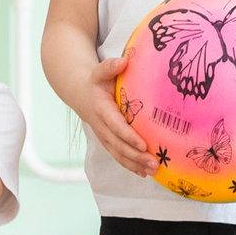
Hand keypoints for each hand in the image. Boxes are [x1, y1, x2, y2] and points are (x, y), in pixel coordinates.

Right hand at [78, 53, 157, 176]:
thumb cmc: (96, 80)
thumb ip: (110, 66)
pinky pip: (118, 156)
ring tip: (153, 170)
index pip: (116, 125)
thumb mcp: (100, 70)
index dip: (128, 136)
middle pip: (119, 145)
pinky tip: (145, 173)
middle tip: (154, 162)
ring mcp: (104, 136)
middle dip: (136, 156)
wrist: (80, 93)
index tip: (143, 144)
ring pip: (118, 153)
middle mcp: (101, 126)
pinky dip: (130, 166)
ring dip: (135, 164)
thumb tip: (124, 61)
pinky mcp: (107, 141)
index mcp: (101, 109)